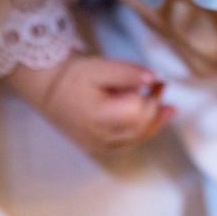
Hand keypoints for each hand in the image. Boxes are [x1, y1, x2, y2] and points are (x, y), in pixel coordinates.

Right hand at [6, 55, 173, 155]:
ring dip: (154, 121)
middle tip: (160, 86)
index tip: (157, 82)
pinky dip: (142, 131)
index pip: (137, 112)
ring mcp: (97, 146)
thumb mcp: (101, 67)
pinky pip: (128, 143)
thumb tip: (154, 78)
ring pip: (137, 138)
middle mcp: (97, 137)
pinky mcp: (98, 147)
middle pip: (140, 127)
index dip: (151, 96)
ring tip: (168, 105)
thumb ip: (128, 73)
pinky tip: (153, 118)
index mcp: (97, 117)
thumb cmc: (74, 76)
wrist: (49, 90)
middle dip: (156, 106)